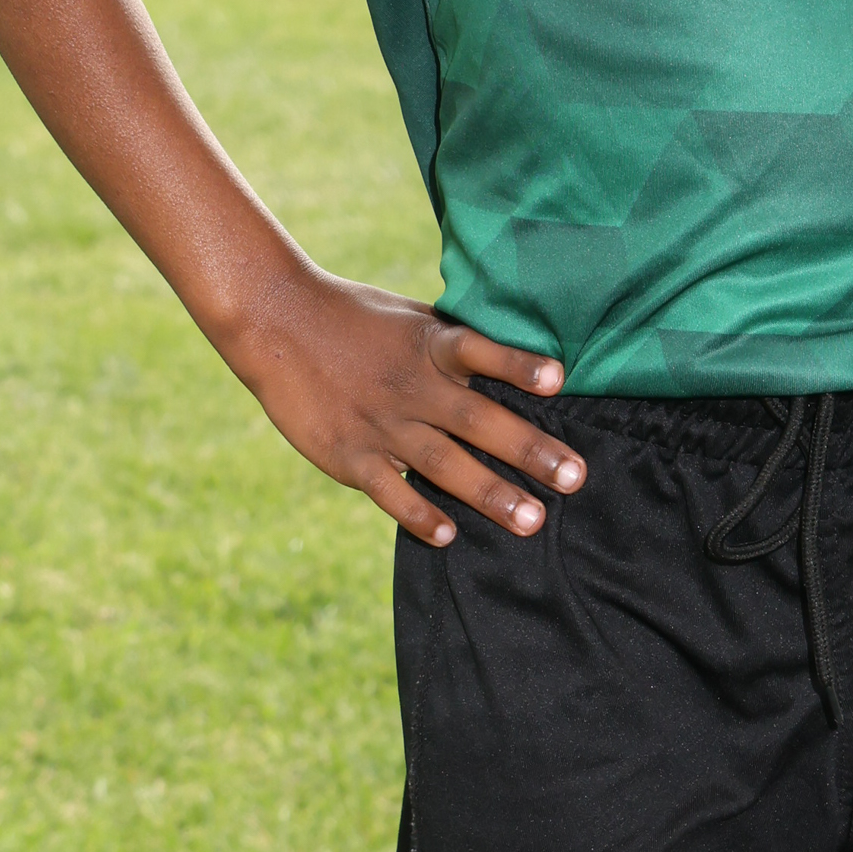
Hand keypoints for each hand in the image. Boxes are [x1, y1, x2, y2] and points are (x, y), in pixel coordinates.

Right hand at [226, 268, 587, 542]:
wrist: (277, 322)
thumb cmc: (355, 316)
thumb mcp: (411, 317)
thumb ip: (455, 343)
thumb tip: (512, 357)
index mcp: (429, 345)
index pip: (481, 352)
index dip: (519, 365)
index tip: (561, 380)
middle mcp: (412, 385)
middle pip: (478, 420)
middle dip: (530, 451)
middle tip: (576, 478)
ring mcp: (380, 422)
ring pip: (444, 464)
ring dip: (490, 493)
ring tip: (531, 521)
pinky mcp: (347, 453)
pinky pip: (389, 490)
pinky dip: (419, 513)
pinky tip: (448, 535)